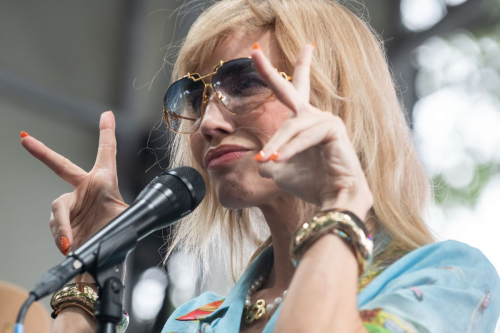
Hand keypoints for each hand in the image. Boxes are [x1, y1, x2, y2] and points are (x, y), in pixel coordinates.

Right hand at [20, 111, 128, 255]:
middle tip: (26, 140)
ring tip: (71, 242)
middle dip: (43, 152)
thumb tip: (125, 210)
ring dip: (63, 225)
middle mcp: (85, 189)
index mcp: (104, 182)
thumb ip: (122, 211)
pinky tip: (69, 246)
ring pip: (58, 207)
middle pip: (62, 166)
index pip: (107, 153)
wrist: (101, 262)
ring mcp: (71, 205)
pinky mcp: (61, 221)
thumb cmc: (117, 236)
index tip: (107, 114)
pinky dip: (61, 235)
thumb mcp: (126, 218)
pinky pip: (55, 224)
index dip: (107, 132)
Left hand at [251, 44, 372, 219]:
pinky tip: (281, 159)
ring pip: (291, 127)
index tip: (264, 53)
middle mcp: (314, 116)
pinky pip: (304, 136)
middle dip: (268, 71)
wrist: (334, 199)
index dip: (278, 74)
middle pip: (291, 89)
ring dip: (276, 145)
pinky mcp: (333, 128)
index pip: (291, 94)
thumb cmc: (310, 184)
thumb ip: (268, 160)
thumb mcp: (280, 171)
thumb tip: (260, 161)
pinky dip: (291, 149)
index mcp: (302, 122)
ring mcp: (325, 120)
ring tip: (266, 161)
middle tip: (254, 51)